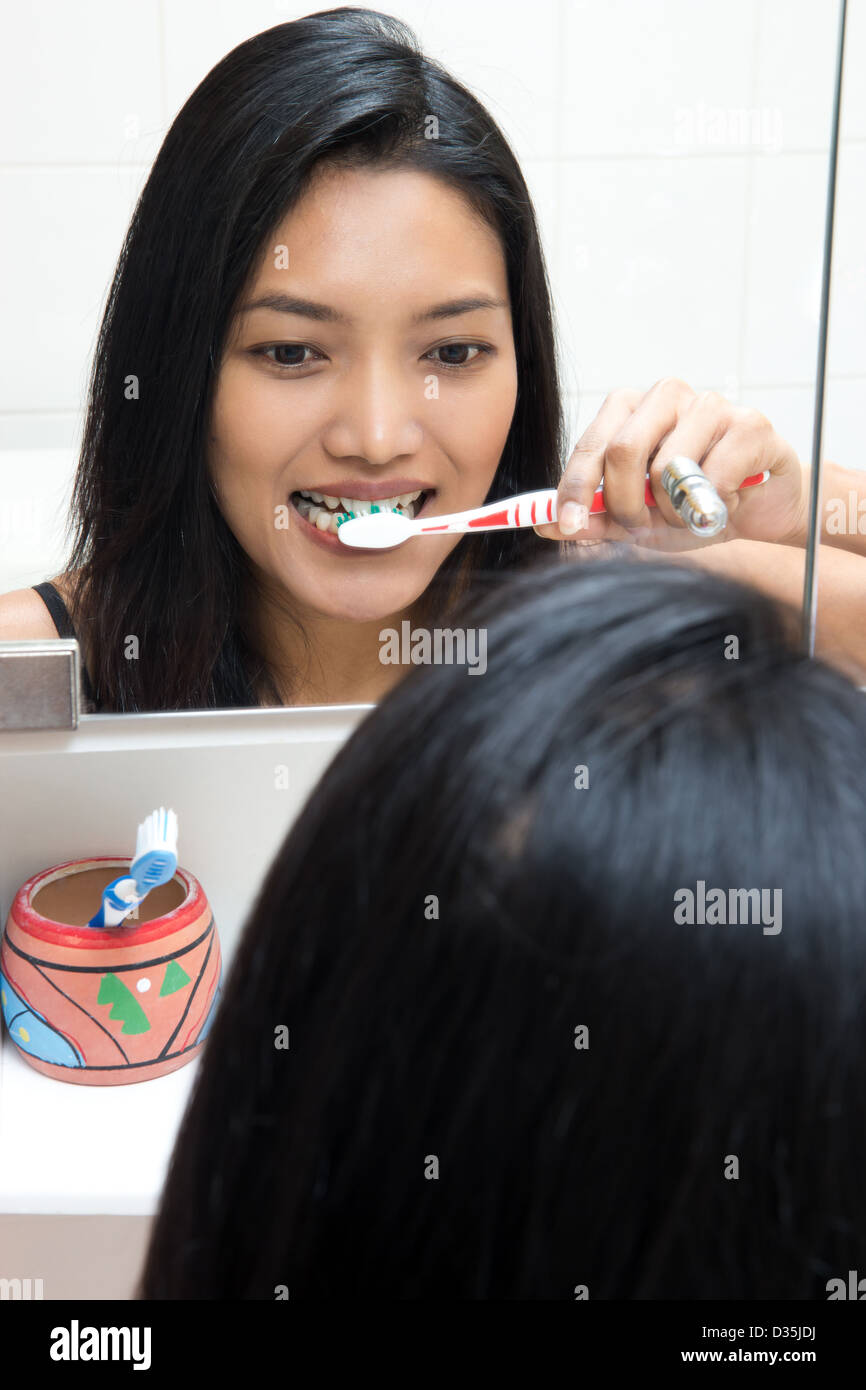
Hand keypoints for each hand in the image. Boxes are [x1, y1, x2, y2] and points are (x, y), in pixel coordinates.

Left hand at [534, 378, 806, 550]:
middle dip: (625, 503)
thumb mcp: (638, 520)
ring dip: (674, 509)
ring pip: (668, 466)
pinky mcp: (749, 423)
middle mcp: (667, 396)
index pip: (591, 445)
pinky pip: (713, 476)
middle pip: (623, 449)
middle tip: (640, 527)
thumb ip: (595, 519)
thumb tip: (544, 525)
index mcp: (631, 410)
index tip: (567, 525)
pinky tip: (725, 502)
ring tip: (690, 513)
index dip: (575, 488)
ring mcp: (710, 404)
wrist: (762, 510)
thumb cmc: (694, 506)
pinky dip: (713, 505)